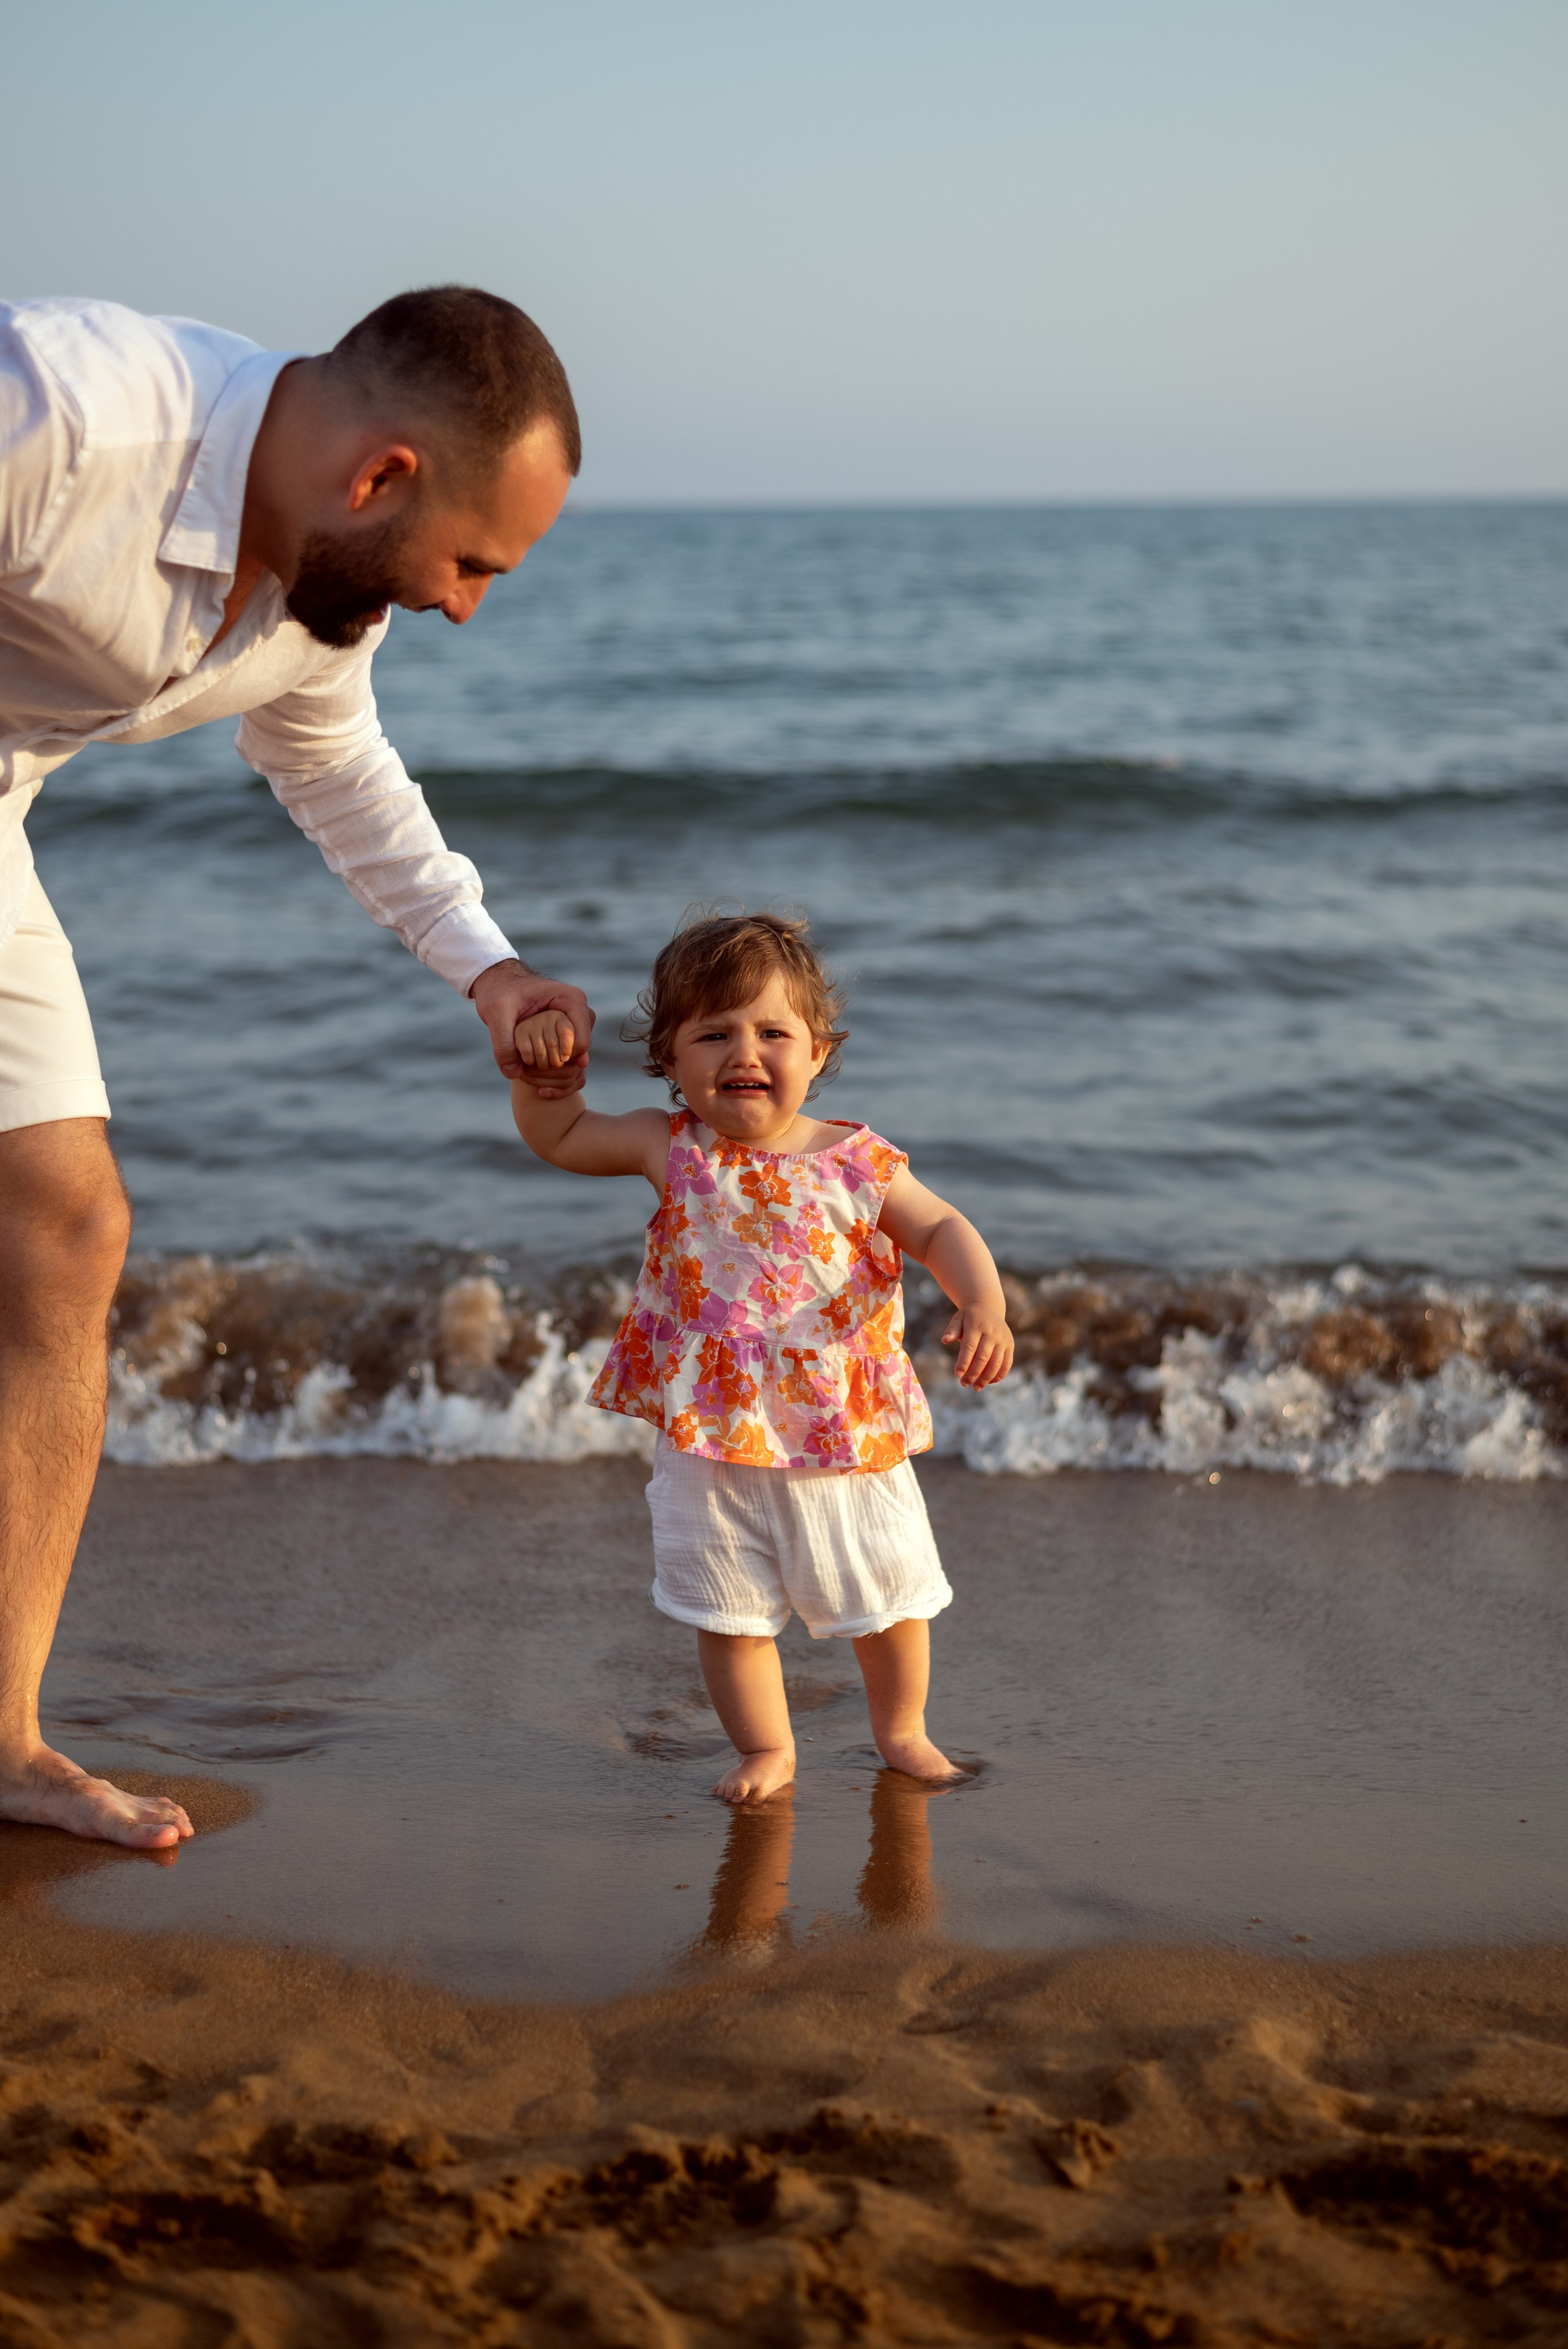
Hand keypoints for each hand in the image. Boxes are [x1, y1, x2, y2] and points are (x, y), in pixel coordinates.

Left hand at [471, 961, 593, 1093]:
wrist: (499, 985)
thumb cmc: (499, 993)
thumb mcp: (496, 1015)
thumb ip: (503, 1043)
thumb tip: (513, 1074)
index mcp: (571, 999)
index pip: (580, 1042)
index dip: (560, 1059)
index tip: (535, 1064)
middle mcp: (579, 1010)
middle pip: (580, 1051)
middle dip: (557, 1064)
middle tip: (529, 1067)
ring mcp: (575, 1021)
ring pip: (576, 1056)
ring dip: (555, 1067)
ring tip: (529, 1067)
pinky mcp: (567, 1030)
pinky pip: (569, 1055)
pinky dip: (553, 1067)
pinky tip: (534, 1070)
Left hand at [941, 1303, 1013, 1387]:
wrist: (988, 1308)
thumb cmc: (969, 1317)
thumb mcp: (958, 1319)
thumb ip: (952, 1330)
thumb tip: (945, 1340)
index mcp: (977, 1326)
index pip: (970, 1347)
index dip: (964, 1362)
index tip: (957, 1374)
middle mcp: (992, 1333)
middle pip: (983, 1357)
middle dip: (973, 1373)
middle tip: (963, 1383)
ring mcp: (1003, 1339)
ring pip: (996, 1363)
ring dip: (986, 1378)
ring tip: (976, 1387)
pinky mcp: (1010, 1345)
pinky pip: (1007, 1363)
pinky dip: (999, 1375)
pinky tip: (989, 1382)